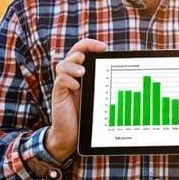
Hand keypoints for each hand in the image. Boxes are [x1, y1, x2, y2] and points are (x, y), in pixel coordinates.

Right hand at [45, 38, 106, 160]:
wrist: (71, 135)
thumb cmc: (86, 116)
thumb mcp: (97, 96)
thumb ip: (103, 84)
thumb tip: (120, 72)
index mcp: (82, 73)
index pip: (83, 51)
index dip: (91, 45)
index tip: (104, 47)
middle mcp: (71, 76)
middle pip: (73, 52)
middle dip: (82, 48)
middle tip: (89, 56)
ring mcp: (64, 85)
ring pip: (63, 64)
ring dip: (73, 65)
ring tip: (82, 72)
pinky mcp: (58, 95)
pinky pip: (60, 81)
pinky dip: (67, 80)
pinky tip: (76, 86)